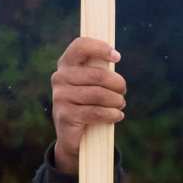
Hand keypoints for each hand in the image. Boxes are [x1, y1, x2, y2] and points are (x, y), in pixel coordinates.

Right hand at [50, 36, 125, 175]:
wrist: (73, 135)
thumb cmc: (88, 103)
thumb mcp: (92, 84)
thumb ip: (100, 69)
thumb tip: (114, 57)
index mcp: (66, 64)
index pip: (80, 46)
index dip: (100, 48)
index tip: (117, 57)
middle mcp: (60, 77)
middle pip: (98, 75)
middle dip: (118, 84)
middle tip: (123, 91)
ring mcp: (60, 96)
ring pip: (99, 94)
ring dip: (116, 101)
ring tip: (120, 104)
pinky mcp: (65, 115)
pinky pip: (96, 112)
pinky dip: (112, 114)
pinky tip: (117, 116)